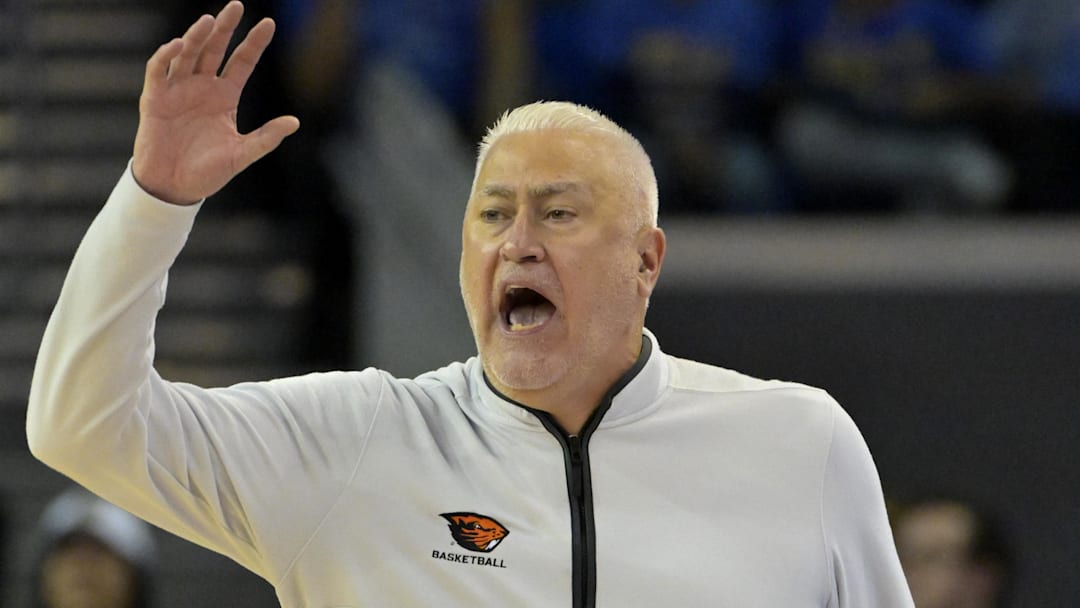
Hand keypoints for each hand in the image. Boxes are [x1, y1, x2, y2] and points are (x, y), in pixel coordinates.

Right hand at [132, 1, 299, 204]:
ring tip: (209, 20)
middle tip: (236, 5)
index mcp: (225, 97)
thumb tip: (294, 122)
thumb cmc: (208, 173)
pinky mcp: (155, 98)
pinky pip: (159, 70)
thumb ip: (266, 138)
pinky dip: (167, 55)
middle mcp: (202, 87)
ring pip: (188, 54)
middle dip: (225, 28)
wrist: (173, 188)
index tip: (269, 24)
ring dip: (197, 36)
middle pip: (215, 49)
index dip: (254, 43)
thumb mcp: (242, 154)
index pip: (242, 62)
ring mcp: (178, 90)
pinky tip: (179, 45)